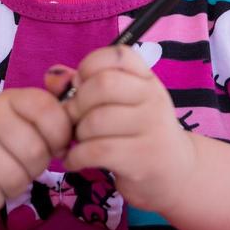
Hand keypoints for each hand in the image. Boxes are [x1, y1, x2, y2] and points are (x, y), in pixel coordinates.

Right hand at [0, 87, 72, 223]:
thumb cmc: (1, 146)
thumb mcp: (27, 125)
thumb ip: (55, 119)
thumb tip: (76, 130)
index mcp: (12, 99)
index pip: (49, 110)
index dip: (59, 136)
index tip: (52, 145)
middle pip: (35, 152)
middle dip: (35, 168)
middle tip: (21, 165)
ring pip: (14, 178)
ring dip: (15, 187)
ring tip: (2, 176)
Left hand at [46, 45, 197, 212]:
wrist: (176, 174)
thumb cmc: (138, 134)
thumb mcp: (119, 104)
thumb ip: (84, 86)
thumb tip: (53, 77)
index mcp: (147, 79)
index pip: (118, 55)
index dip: (90, 65)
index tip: (81, 85)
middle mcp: (153, 98)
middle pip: (103, 85)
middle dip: (77, 103)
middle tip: (73, 120)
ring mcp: (151, 128)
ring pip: (95, 121)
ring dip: (77, 134)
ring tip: (79, 143)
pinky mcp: (142, 158)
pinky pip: (95, 151)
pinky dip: (75, 157)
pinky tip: (74, 160)